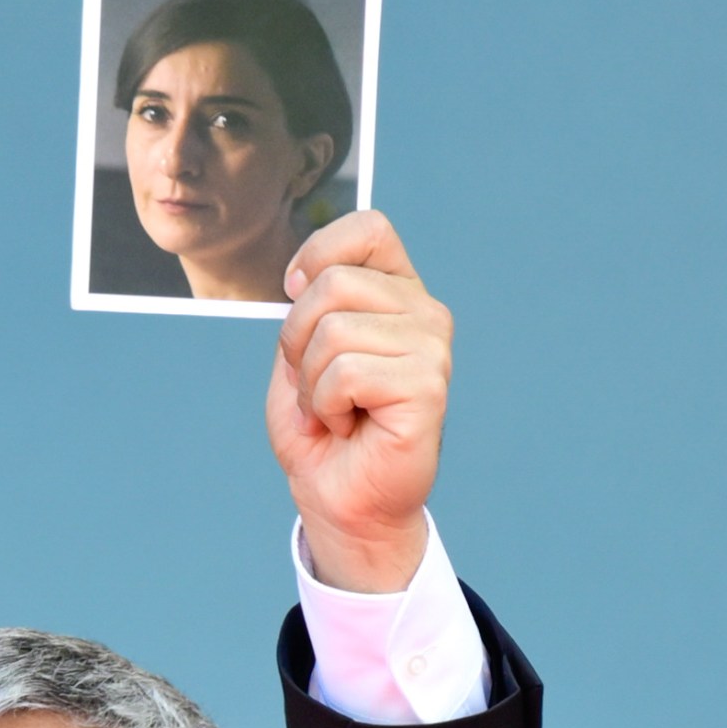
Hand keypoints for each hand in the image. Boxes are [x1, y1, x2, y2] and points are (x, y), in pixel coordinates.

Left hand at [265, 209, 451, 592]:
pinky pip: (346, 372)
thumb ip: (305, 307)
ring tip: (334, 410)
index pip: (369, 229)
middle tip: (315, 386)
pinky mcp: (427, 386)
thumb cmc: (321, 431)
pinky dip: (326, 407)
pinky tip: (348, 426)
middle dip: (297, 341)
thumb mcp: (297, 356)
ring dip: (311, 383)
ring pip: (334, 331)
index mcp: (397, 293)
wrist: (340, 498)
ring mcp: (432, 348)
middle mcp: (424, 312)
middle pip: (334, 282)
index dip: (319, 253)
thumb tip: (304, 276)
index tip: (294, 292)